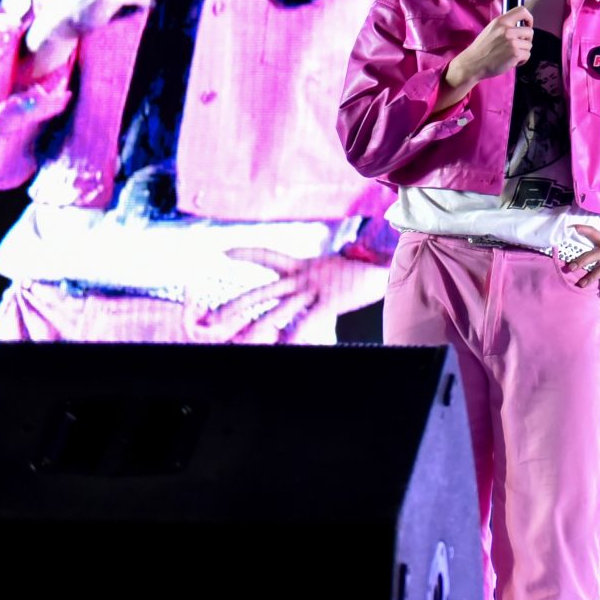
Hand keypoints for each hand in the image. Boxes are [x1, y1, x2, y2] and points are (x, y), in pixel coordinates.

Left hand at [199, 250, 388, 342]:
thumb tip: (318, 281)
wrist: (390, 265)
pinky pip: (308, 321)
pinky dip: (296, 335)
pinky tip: (284, 347)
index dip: (247, 253)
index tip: (224, 252)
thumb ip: (319, 279)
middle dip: (234, 307)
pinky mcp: (331, 300)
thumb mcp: (335, 272)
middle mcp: (304, 277)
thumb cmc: (363, 272)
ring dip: (255, 328)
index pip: (269, 256)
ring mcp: (316, 288)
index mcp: (305, 267)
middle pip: (261, 293)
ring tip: (237, 341)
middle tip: (210, 321)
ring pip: (278, 310)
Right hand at [444, 6, 534, 95]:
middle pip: (530, 31)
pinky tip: (512, 61)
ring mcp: (512, 42)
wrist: (473, 63)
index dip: (528, 18)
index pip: (522, 11)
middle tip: (517, 46)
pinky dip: (522, 60)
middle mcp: (507, 30)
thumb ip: (505, 25)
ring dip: (522, 51)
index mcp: (501, 21)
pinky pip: (527, 55)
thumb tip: (521, 26)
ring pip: (529, 45)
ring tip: (510, 55)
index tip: (527, 25)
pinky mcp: (515, 53)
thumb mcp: (491, 29)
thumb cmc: (482, 48)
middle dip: (526, 40)